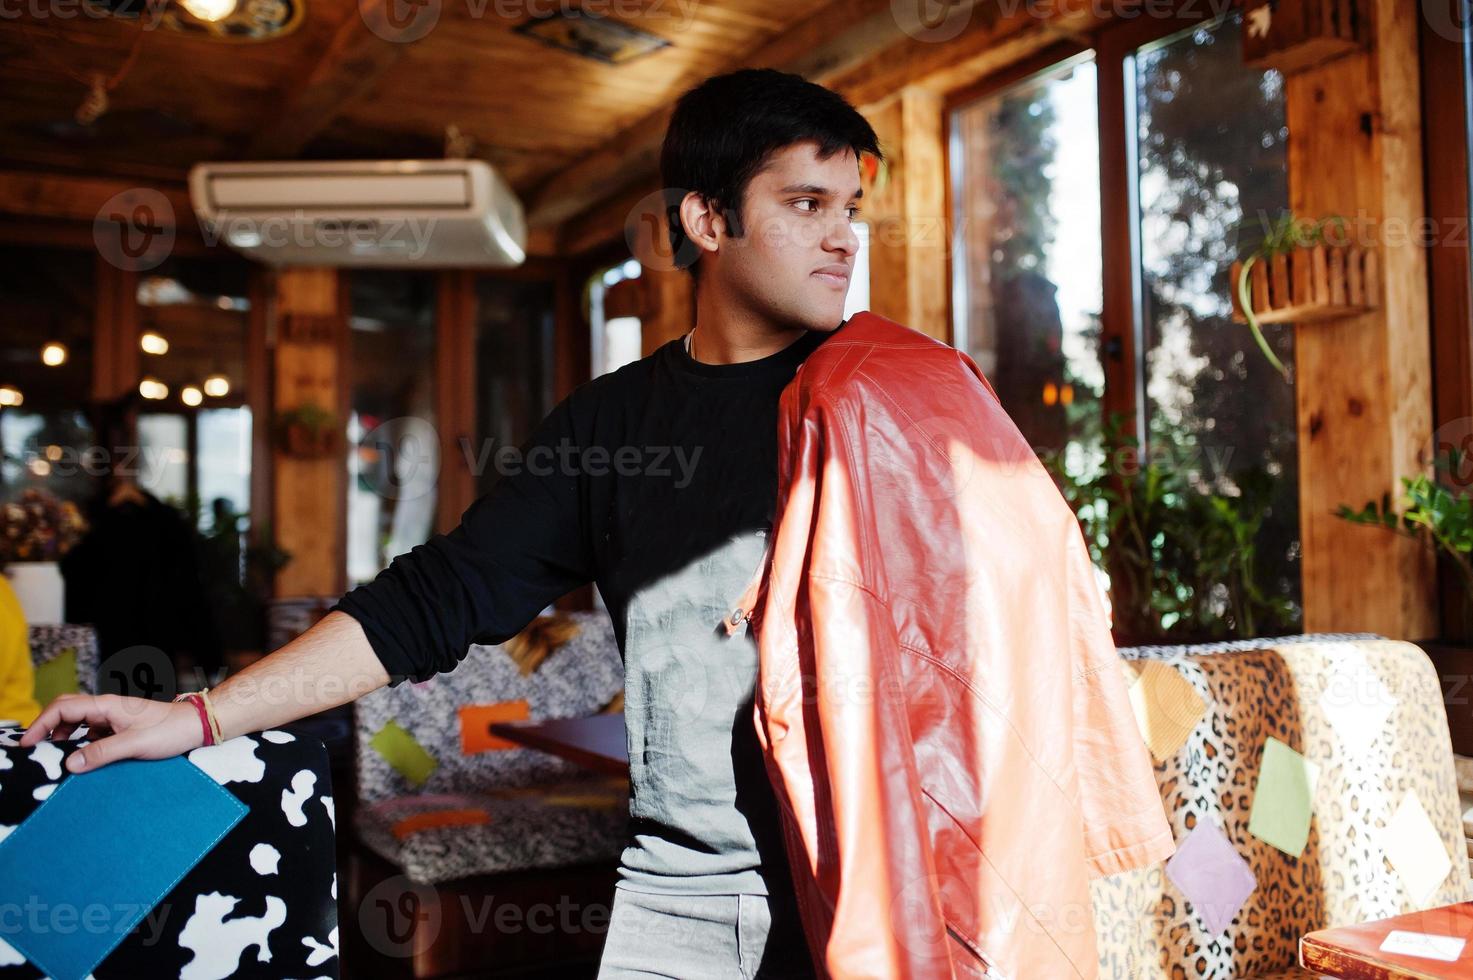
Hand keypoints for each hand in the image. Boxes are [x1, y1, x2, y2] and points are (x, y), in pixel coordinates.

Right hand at [19, 694, 206, 773]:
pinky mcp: (121, 726)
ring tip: (57, 755)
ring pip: (79, 721)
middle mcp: (107, 707)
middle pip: (67, 710)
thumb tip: (70, 763)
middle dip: (48, 727)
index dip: (41, 723)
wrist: (197, 725)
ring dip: (65, 735)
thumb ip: (101, 753)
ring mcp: (113, 716)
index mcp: (106, 705)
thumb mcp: (134, 744)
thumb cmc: (170, 730)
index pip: (62, 708)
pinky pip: (92, 731)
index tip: (27, 743)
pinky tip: (83, 756)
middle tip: (36, 749)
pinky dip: (81, 741)